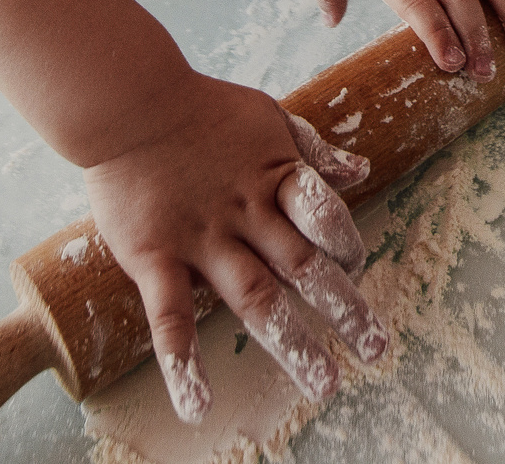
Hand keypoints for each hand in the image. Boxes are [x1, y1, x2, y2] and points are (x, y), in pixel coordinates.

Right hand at [85, 75, 384, 423]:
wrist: (128, 99)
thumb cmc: (200, 108)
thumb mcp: (268, 117)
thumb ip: (313, 149)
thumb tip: (361, 172)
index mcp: (275, 177)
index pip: (325, 218)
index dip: (346, 243)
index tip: (358, 266)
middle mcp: (246, 215)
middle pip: (304, 267)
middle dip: (344, 308)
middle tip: (376, 349)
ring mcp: (202, 239)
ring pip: (255, 298)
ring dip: (293, 342)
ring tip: (325, 383)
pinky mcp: (155, 256)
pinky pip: (170, 317)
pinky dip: (183, 363)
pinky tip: (198, 405)